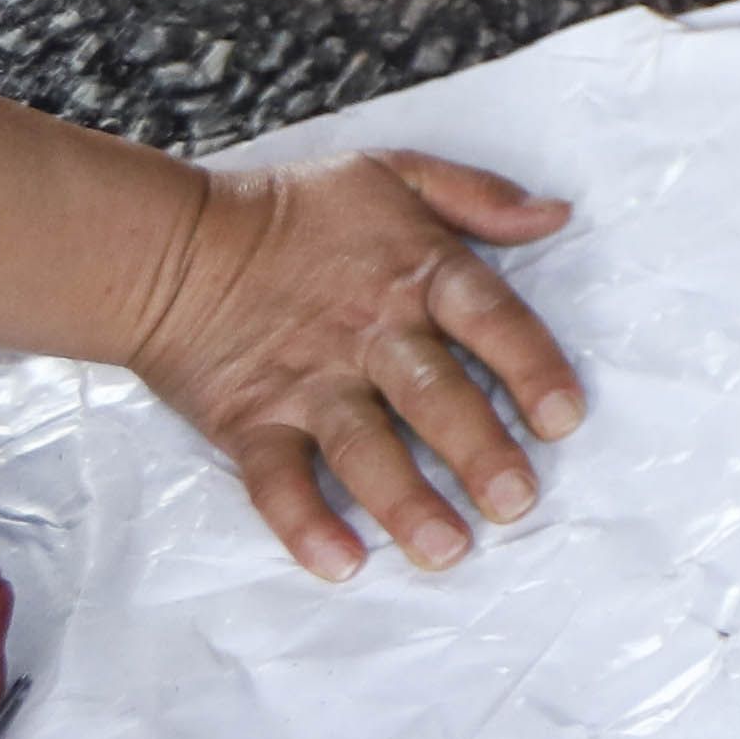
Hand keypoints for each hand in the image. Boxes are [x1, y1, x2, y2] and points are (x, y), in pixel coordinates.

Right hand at [119, 148, 585, 579]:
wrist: (173, 246)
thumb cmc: (297, 212)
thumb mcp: (395, 174)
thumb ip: (478, 196)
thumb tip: (557, 214)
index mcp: (416, 274)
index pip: (489, 319)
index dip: (532, 366)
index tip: (565, 418)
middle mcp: (369, 334)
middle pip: (433, 395)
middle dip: (479, 450)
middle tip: (518, 502)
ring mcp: (307, 383)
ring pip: (363, 448)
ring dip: (405, 500)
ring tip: (448, 549)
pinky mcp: (250, 422)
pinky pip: (277, 481)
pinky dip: (305, 524)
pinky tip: (342, 564)